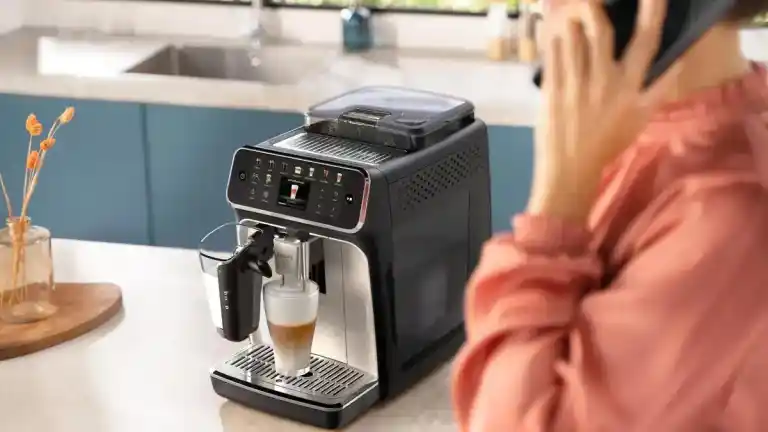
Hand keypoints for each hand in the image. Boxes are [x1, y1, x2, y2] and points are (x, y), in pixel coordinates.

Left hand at [528, 0, 680, 223]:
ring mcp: (575, 85)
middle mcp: (604, 81)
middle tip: (590, 0)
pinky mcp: (552, 90)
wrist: (571, 167)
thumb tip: (679, 59)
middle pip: (602, 33)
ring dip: (572, 25)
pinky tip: (554, 37)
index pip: (646, 42)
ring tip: (571, 19)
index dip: (652, 13)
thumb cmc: (609, 142)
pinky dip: (554, 44)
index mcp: (629, 87)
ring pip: (573, 41)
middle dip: (595, 10)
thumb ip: (661, 87)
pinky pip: (553, 57)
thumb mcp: (642, 117)